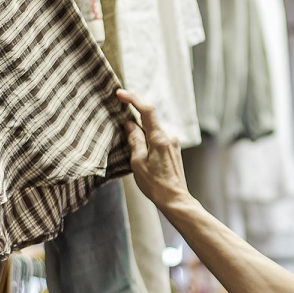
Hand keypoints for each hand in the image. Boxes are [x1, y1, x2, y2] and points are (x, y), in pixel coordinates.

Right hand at [117, 89, 190, 207]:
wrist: (174, 198)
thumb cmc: (155, 184)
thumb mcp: (138, 162)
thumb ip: (134, 140)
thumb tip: (130, 125)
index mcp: (160, 138)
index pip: (147, 111)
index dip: (134, 99)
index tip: (120, 94)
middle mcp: (169, 136)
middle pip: (149, 118)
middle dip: (134, 113)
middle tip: (119, 111)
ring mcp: (172, 142)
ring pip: (153, 128)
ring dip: (140, 127)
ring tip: (126, 133)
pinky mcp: (172, 149)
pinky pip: (157, 136)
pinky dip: (146, 135)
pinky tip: (138, 144)